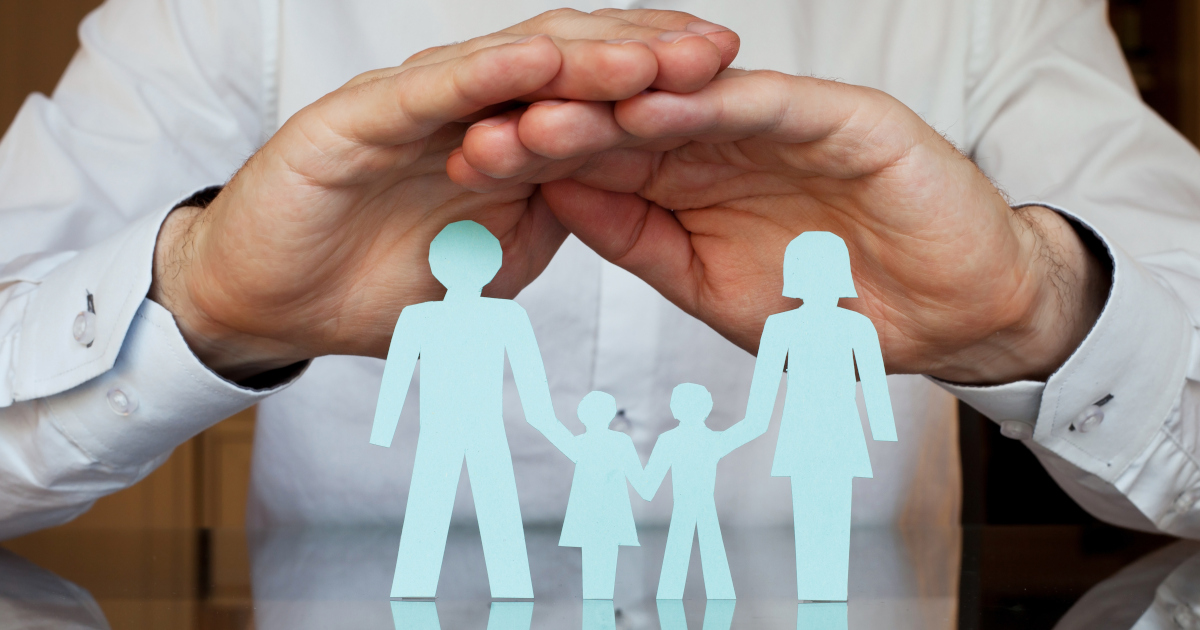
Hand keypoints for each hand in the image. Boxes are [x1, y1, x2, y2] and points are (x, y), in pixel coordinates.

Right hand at [149, 9, 738, 380]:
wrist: (279, 303)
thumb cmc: (380, 283)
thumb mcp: (495, 262)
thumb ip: (551, 221)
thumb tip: (617, 199)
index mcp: (505, 138)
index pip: (595, 98)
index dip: (663, 88)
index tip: (734, 87)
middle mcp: (469, 108)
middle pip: (570, 64)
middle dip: (647, 54)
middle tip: (719, 51)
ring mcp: (417, 106)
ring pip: (512, 67)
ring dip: (585, 56)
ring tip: (654, 51)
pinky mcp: (360, 118)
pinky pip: (435, 91)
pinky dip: (489, 76)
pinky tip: (540, 60)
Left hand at [494, 71, 1106, 383]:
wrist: (950, 317)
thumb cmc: (834, 309)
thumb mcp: (709, 288)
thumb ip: (638, 242)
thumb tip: (557, 204)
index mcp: (688, 182)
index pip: (598, 162)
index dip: (533, 163)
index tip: (468, 170)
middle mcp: (722, 141)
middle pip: (624, 121)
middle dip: (553, 125)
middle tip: (483, 132)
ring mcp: (778, 123)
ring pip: (683, 102)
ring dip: (614, 105)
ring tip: (547, 111)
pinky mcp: (840, 116)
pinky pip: (766, 104)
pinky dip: (711, 104)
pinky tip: (653, 105)